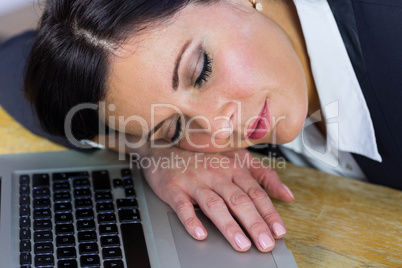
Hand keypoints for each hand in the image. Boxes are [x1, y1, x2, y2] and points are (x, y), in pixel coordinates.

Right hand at [140, 146, 294, 251]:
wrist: (166, 146)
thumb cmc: (204, 155)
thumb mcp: (238, 158)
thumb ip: (264, 175)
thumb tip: (288, 195)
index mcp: (233, 167)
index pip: (255, 192)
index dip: (269, 213)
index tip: (279, 232)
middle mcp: (216, 173)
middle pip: (238, 200)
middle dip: (254, 224)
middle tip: (265, 244)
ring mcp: (194, 181)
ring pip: (214, 204)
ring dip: (229, 226)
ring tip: (241, 245)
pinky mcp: (174, 188)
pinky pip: (183, 206)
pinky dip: (191, 220)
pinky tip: (200, 234)